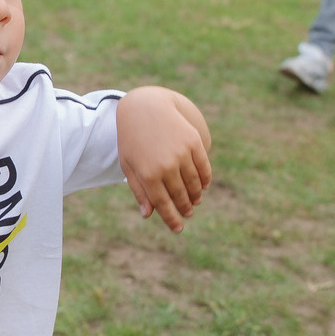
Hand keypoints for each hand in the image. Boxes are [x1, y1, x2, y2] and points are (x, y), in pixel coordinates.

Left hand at [117, 87, 212, 231]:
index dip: (172, 219)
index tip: (178, 229)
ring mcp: (182, 153)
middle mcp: (166, 165)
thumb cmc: (132, 138)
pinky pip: (204, 167)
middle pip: (180, 195)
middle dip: (185, 208)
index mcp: (148, 174)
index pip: (163, 204)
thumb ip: (139, 190)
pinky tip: (203, 186)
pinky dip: (205, 180)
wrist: (144, 106)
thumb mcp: (129, 164)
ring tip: (194, 202)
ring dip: (196, 196)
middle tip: (188, 213)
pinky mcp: (193, 141)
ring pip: (194, 184)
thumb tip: (149, 214)